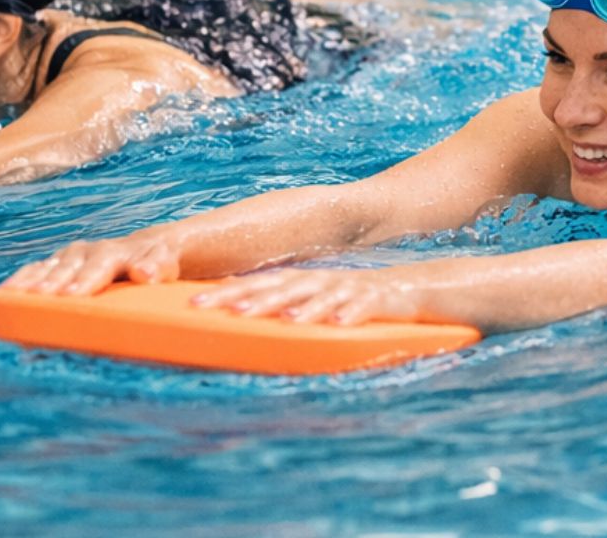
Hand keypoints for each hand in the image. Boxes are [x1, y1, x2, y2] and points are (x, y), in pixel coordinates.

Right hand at [2, 233, 182, 294]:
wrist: (143, 251)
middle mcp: (86, 251)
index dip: (85, 280)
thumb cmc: (154, 264)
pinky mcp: (54, 266)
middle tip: (39, 297)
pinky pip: (33, 272)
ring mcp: (67, 258)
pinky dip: (18, 282)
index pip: (99, 265)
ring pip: (46, 267)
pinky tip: (1, 296)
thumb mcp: (164, 264)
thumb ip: (156, 267)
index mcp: (114, 252)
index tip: (72, 295)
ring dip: (28, 282)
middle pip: (67, 266)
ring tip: (10, 297)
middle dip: (53, 282)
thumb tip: (143, 274)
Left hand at [191, 266, 426, 325]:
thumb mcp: (318, 303)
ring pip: (319, 296)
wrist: (414, 289)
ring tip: (275, 318)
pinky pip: (363, 307)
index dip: (227, 292)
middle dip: (247, 297)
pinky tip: (337, 323)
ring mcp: (350, 290)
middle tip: (216, 308)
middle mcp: (322, 283)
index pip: (260, 284)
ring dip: (296, 305)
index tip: (193, 304)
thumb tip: (244, 317)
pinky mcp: (378, 301)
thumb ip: (286, 307)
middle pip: (281, 288)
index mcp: (304, 283)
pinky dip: (350, 314)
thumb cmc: (358, 302)